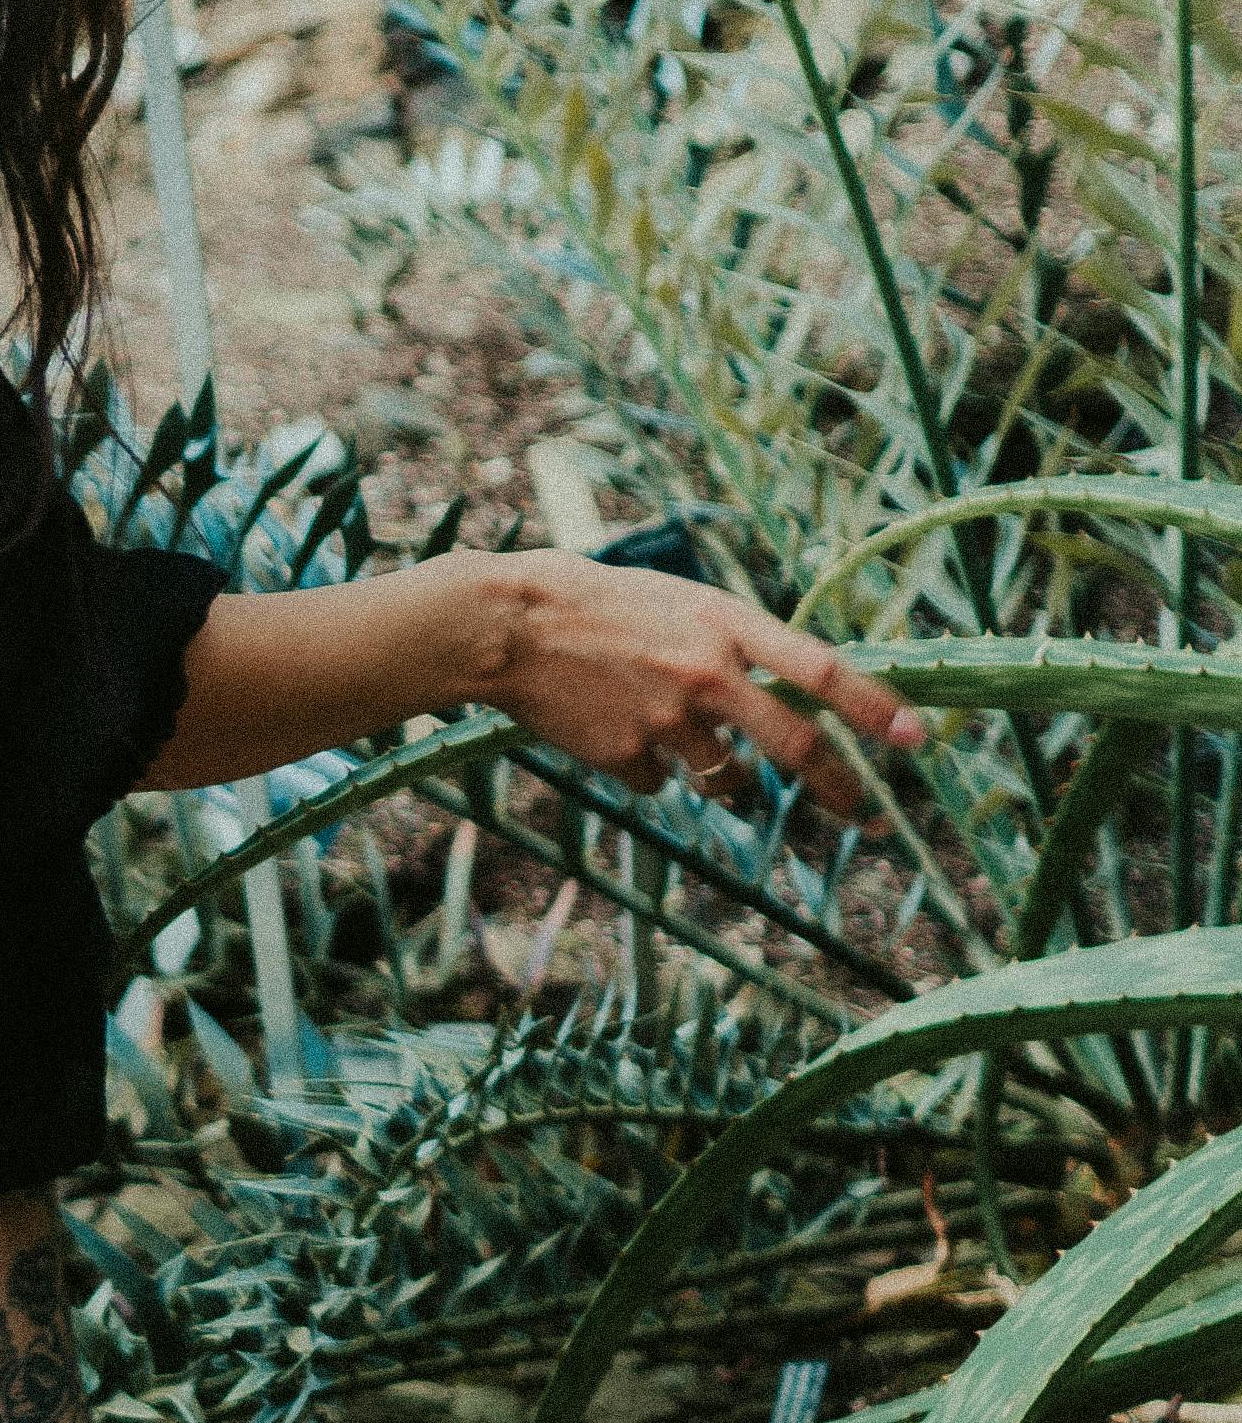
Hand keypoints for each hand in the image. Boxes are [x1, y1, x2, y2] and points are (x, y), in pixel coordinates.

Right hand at [457, 551, 927, 816]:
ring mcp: (666, 720)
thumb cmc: (598, 604)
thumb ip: (735, 643)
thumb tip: (791, 694)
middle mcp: (705, 673)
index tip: (913, 738)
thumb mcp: (680, 601)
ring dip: (719, 773)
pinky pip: (659, 782)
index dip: (872, 706)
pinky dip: (647, 766)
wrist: (508, 625)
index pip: (817, 669)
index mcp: (723, 624)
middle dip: (842, 791)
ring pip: (725, 777)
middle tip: (871, 821)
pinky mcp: (625, 756)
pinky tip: (612, 726)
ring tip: (670, 730)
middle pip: (794, 747)